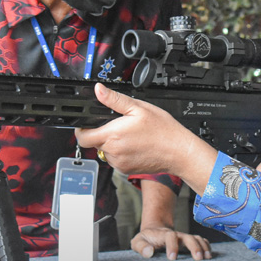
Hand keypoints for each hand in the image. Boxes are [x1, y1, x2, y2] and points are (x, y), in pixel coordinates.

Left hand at [75, 83, 217, 190]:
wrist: (179, 152)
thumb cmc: (163, 130)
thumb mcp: (138, 107)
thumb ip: (114, 99)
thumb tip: (99, 90)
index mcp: (112, 135)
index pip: (82, 137)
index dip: (82, 130)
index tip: (87, 124)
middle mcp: (113, 152)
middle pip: (94, 143)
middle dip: (100, 133)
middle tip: (117, 126)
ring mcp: (119, 163)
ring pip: (105, 152)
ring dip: (111, 144)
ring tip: (129, 136)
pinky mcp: (125, 170)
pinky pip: (115, 160)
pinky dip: (120, 153)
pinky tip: (134, 145)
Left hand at [131, 225, 211, 260]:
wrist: (154, 231)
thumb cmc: (145, 240)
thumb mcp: (137, 242)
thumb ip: (140, 246)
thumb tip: (149, 252)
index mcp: (163, 235)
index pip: (170, 236)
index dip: (172, 246)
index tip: (172, 258)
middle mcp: (177, 235)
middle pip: (188, 237)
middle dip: (194, 247)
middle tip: (198, 259)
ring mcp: (184, 238)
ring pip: (197, 239)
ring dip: (203, 247)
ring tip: (208, 258)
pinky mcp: (189, 242)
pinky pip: (201, 241)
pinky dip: (207, 246)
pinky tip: (210, 255)